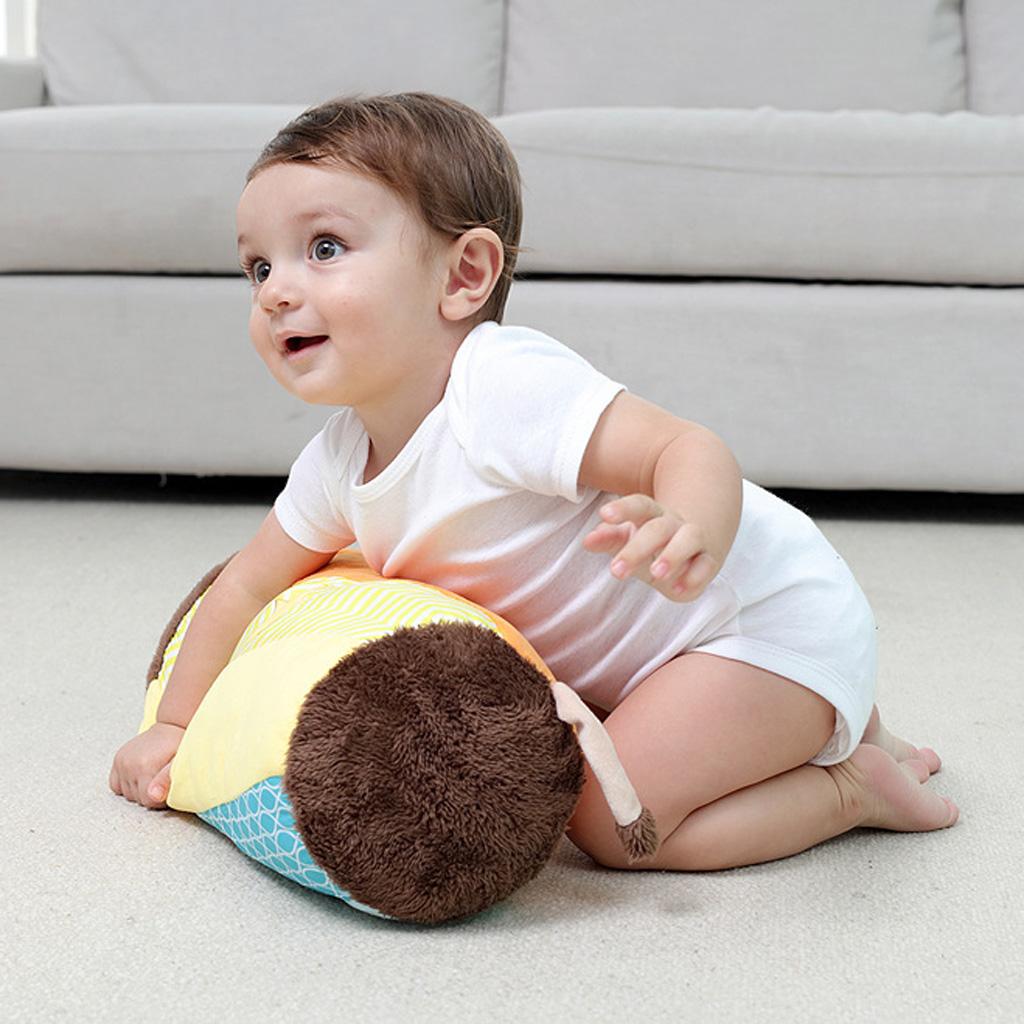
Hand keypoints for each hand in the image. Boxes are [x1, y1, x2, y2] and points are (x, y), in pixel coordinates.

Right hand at [109, 722, 184, 808]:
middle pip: (138, 798)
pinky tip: (140, 777)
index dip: (161, 800)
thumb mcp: (180, 762)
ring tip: (154, 777)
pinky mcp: (118, 758)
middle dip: (152, 794)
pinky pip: (115, 785)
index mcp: (146, 766)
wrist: (173, 726)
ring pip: (127, 793)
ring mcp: (122, 761)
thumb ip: (167, 780)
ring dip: (140, 790)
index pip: (148, 801)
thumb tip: (154, 796)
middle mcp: (130, 764)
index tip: (169, 789)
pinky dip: (126, 785)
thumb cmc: (181, 745)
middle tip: (163, 781)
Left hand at [583, 494, 721, 602]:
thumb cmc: (653, 543)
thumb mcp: (629, 539)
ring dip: (673, 555)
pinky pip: (706, 565)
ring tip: (656, 574)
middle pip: (658, 528)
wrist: (696, 543)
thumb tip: (587, 540)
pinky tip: (677, 589)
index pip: (639, 506)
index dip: (623, 509)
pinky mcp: (709, 560)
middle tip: (616, 571)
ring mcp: (694, 540)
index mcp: (652, 515)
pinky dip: (694, 577)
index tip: (604, 514)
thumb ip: (609, 539)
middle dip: (637, 549)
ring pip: (689, 539)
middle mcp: (674, 524)